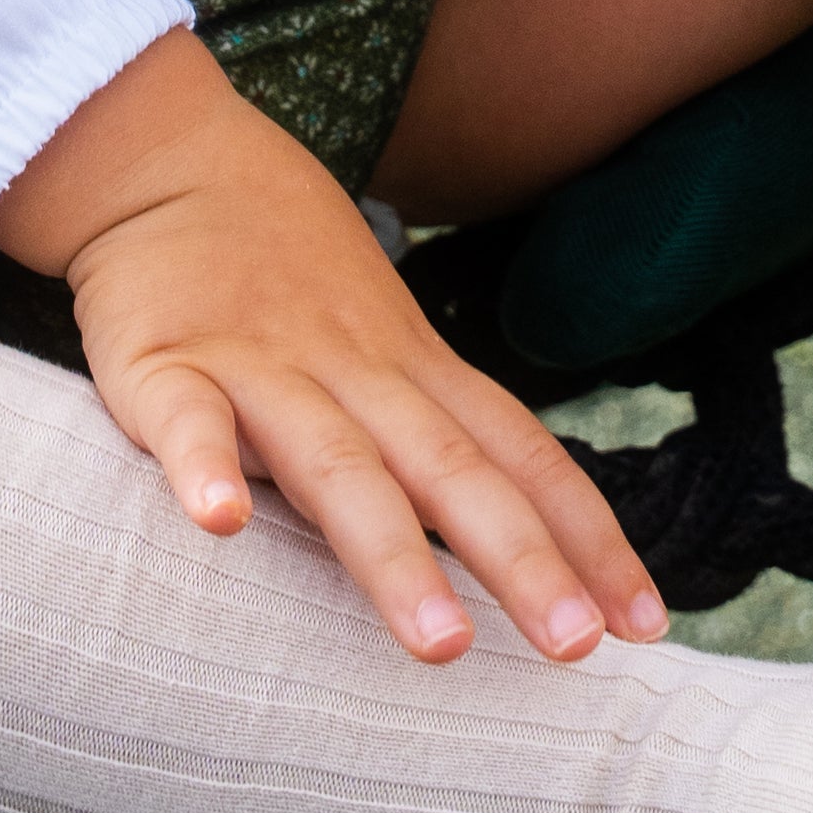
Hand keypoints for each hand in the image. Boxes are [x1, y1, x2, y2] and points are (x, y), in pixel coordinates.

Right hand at [0, 31, 668, 665]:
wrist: (172, 163)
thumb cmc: (290, 282)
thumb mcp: (384, 351)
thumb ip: (444, 439)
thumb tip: (538, 552)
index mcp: (415, 375)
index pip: (520, 456)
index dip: (586, 537)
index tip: (646, 628)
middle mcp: (356, 373)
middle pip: (451, 470)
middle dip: (520, 561)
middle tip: (575, 648)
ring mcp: (262, 369)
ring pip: (337, 466)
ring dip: (394, 554)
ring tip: (442, 645)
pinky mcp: (165, 366)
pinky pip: (187, 418)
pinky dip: (204, 467)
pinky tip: (220, 523)